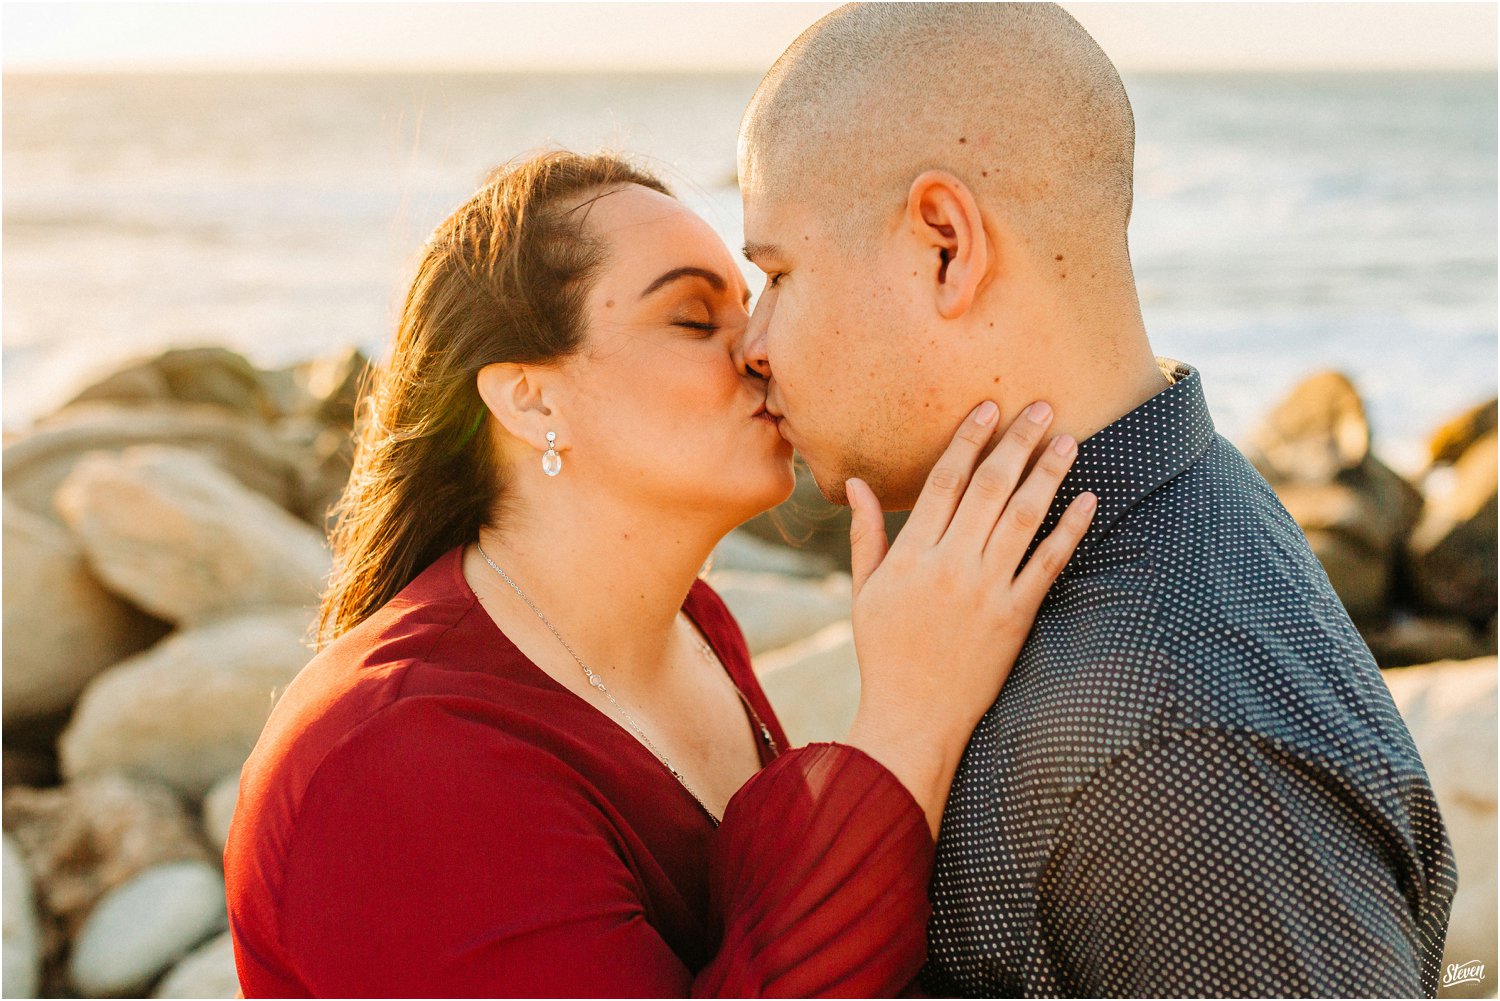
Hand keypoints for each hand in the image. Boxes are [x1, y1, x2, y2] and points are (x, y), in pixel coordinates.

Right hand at [840, 400, 1095, 838]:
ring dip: (1047, 473)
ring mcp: (986, 590)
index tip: (988, 407)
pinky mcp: (1016, 617)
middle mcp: (950, 564)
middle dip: (1016, 441)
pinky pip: (1048, 564)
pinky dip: (1070, 529)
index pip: (944, 480)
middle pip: (989, 487)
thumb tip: (854, 484)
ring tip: (1068, 439)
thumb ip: (865, 533)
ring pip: (1023, 517)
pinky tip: (1088, 498)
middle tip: (1042, 406)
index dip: (968, 439)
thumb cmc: (884, 652)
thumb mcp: (864, 590)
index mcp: (911, 553)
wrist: (913, 716)